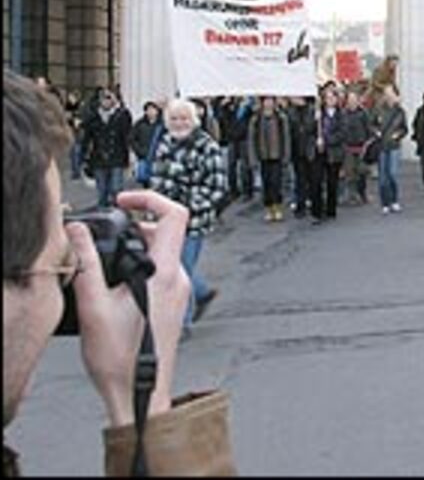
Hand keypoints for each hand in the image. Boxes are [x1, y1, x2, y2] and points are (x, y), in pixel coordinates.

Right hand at [67, 190, 191, 426]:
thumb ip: (87, 263)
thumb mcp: (94, 305)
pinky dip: (140, 265)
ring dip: (136, 247)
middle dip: (135, 225)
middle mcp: (178, 278)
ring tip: (107, 260)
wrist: (137, 392)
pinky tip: (115, 283)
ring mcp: (179, 290)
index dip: (150, 198)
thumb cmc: (119, 358)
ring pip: (162, 251)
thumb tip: (78, 231)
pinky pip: (161, 271)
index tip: (124, 201)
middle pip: (166, 231)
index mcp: (164, 272)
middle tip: (107, 234)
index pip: (174, 214)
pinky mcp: (173, 302)